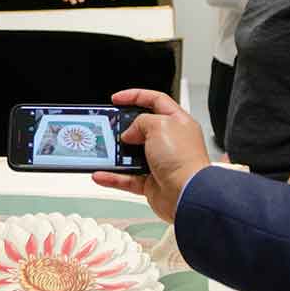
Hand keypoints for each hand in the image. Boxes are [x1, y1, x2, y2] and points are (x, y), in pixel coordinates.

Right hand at [92, 89, 210, 222]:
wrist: (187, 194)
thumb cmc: (184, 159)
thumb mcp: (159, 126)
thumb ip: (141, 122)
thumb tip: (129, 133)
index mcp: (178, 122)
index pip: (156, 101)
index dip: (136, 96)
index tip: (117, 99)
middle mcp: (171, 141)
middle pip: (142, 128)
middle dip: (124, 128)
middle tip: (109, 127)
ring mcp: (161, 163)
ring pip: (132, 156)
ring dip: (116, 155)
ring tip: (104, 151)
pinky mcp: (152, 183)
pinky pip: (128, 179)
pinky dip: (114, 177)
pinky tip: (102, 174)